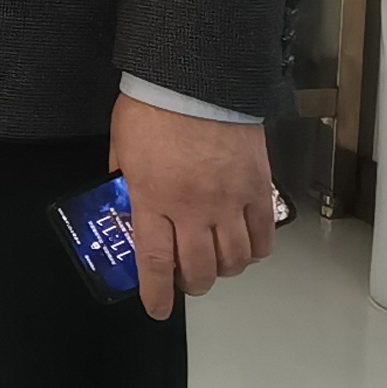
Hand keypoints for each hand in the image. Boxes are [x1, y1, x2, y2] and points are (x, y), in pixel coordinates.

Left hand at [109, 92, 279, 318]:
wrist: (196, 79)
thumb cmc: (154, 107)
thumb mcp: (123, 147)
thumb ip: (126, 181)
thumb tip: (127, 202)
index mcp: (153, 200)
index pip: (155, 263)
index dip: (156, 294)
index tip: (157, 308)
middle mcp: (193, 209)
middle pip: (200, 270)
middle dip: (192, 284)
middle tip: (186, 280)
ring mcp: (229, 202)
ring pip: (235, 260)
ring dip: (224, 270)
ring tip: (216, 263)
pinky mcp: (258, 189)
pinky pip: (263, 236)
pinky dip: (256, 250)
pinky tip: (246, 246)